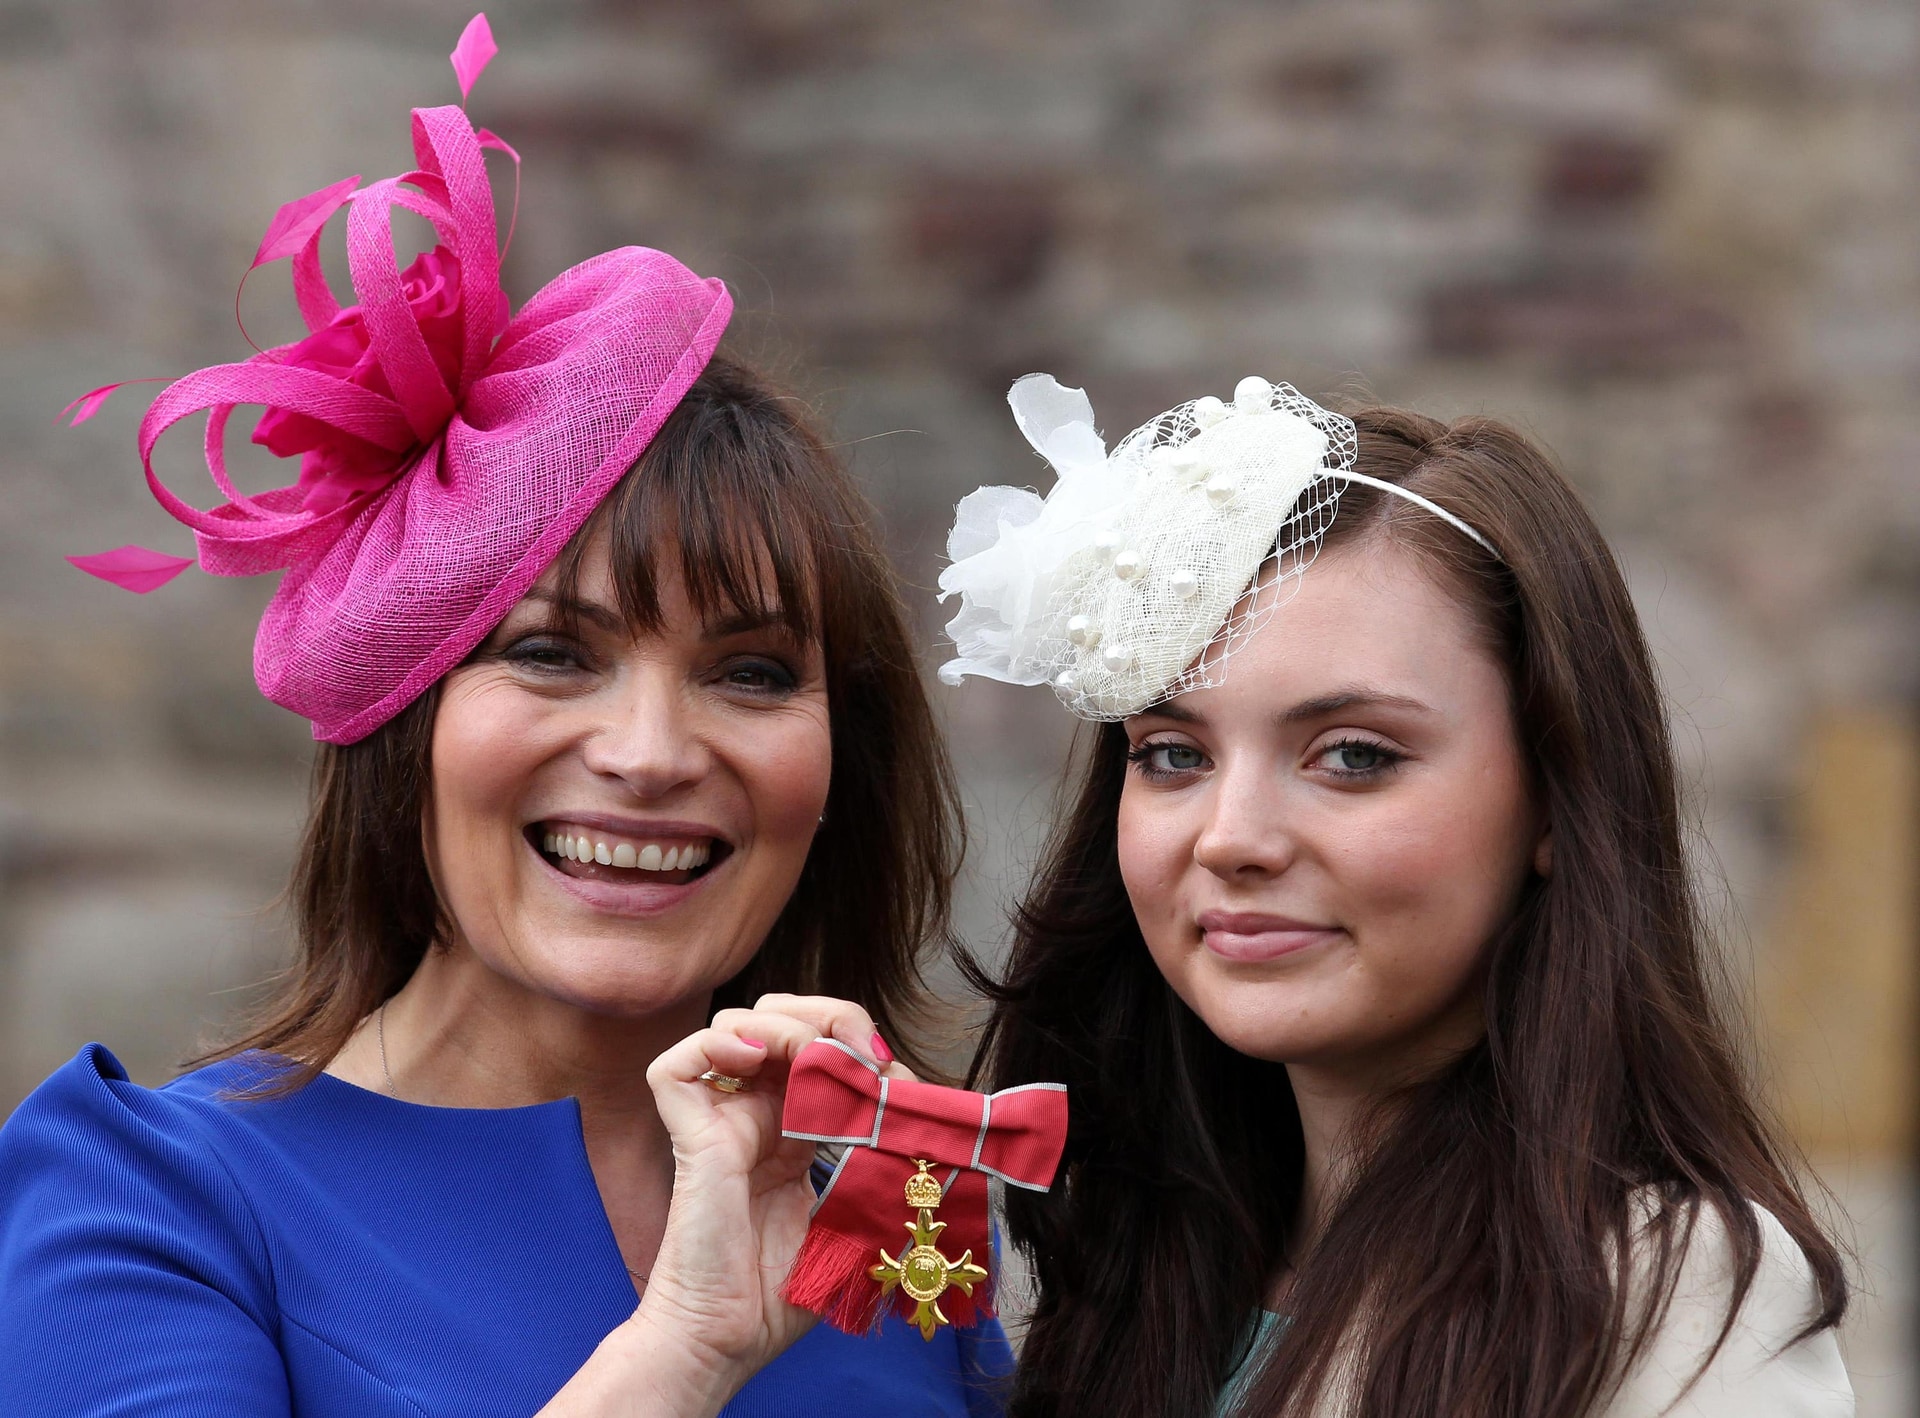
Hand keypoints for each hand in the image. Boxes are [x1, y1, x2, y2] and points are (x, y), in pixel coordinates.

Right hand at [624, 997, 914, 1399]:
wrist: (728, 1339)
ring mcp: (720, 1121)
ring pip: (736, 1023)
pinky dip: (719, 1044)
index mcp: (793, 1129)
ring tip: (815, 1058)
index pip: (822, 1048)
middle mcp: (756, 1115)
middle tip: (860, 1051)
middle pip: (780, 1017)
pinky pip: (677, 1064)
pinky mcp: (688, 1135)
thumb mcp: (857, 1218)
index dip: (860, 1045)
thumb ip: (884, 1167)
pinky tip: (757, 1061)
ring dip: (785, 1025)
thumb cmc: (782, 1294)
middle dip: (826, 1016)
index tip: (895, 1078)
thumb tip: (924, 1118)